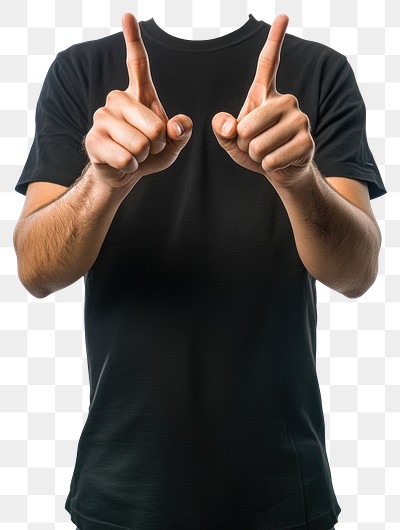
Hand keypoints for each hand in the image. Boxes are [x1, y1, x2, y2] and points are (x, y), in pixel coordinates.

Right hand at [84, 13, 192, 190]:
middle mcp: (117, 98)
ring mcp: (102, 117)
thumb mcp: (173, 143)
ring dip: (144, 156)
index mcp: (138, 93)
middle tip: (148, 146)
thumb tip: (176, 126)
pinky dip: (132, 167)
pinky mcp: (93, 139)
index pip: (137, 63)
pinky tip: (124, 163)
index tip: (128, 15)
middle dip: (159, 144)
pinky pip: (127, 159)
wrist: (123, 173)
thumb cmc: (150, 153)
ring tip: (135, 153)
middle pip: (155, 126)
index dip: (134, 40)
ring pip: (140, 145)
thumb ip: (182, 132)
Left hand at [211, 14, 314, 189]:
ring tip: (266, 152)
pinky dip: (267, 166)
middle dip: (242, 143)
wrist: (280, 170)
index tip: (283, 16)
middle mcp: (286, 100)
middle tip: (255, 144)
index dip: (274, 40)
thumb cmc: (254, 150)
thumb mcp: (231, 139)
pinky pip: (271, 159)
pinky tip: (277, 161)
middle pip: (246, 125)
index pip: (269, 64)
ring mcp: (299, 119)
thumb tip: (229, 126)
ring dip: (255, 156)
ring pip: (258, 145)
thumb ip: (221, 129)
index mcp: (266, 94)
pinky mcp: (306, 141)